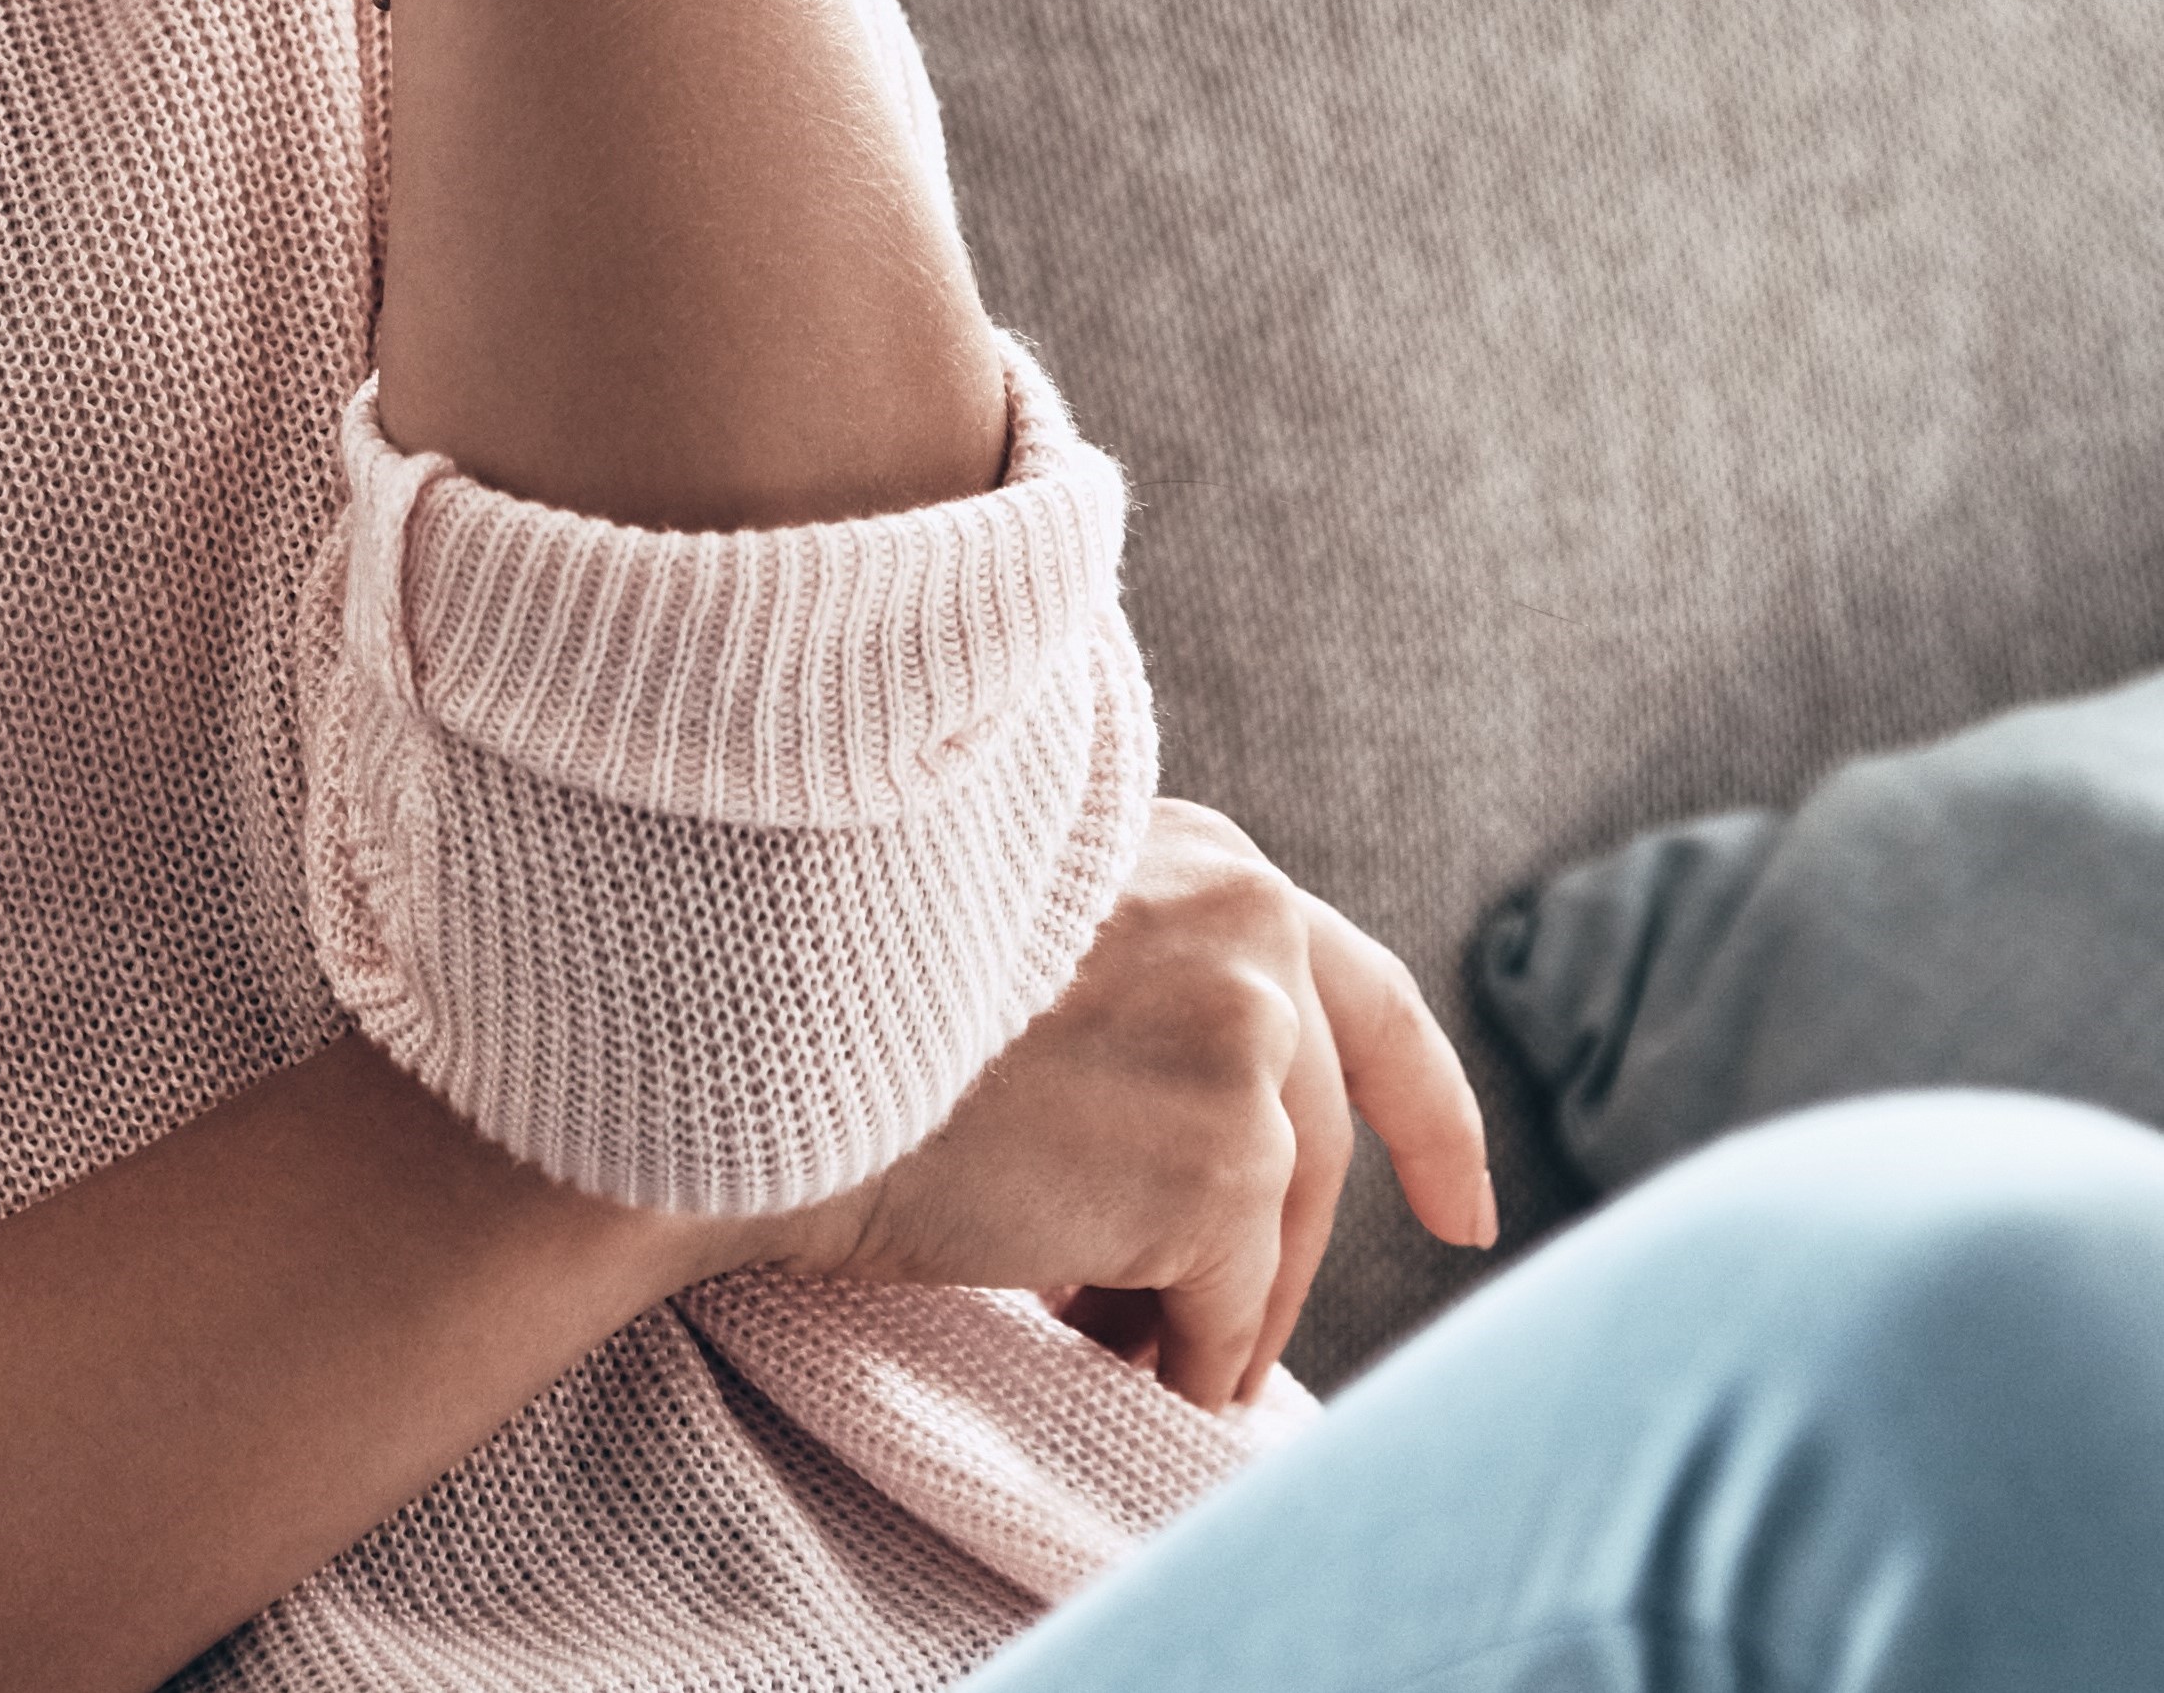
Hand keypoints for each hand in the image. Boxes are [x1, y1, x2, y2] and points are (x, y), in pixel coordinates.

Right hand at [779, 802, 1499, 1410]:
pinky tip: (1083, 1355)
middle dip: (1278, 1253)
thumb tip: (1211, 1147)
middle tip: (1210, 1341)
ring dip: (1205, 1310)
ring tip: (1101, 1341)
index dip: (1426, 1110)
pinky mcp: (1224, 1163)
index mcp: (1194, 850)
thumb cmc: (835, 984)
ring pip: (1274, 1231)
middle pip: (1319, 1131)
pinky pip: (1225, 1315)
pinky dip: (1173, 1360)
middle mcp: (1247, 919)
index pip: (1356, 986)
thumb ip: (1140, 976)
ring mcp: (1247, 1038)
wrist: (748, 1032)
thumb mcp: (1018, 922)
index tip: (1462, 1209)